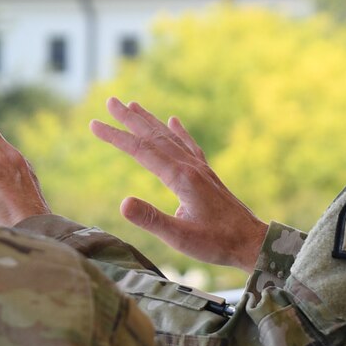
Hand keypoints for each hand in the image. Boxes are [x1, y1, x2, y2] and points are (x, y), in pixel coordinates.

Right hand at [90, 98, 267, 268]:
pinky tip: (174, 121)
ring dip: (149, 121)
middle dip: (130, 119)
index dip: (116, 137)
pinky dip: (179, 131)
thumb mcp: (180, 238)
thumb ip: (152, 220)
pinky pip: (189, 145)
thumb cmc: (217, 243)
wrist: (252, 242)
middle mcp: (190, 166)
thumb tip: (122, 203)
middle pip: (154, 136)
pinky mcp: (207, 175)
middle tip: (110, 102)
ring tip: (133, 105)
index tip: (94, 124)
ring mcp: (200, 168)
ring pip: (170, 137)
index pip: (140, 151)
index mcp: (180, 178)